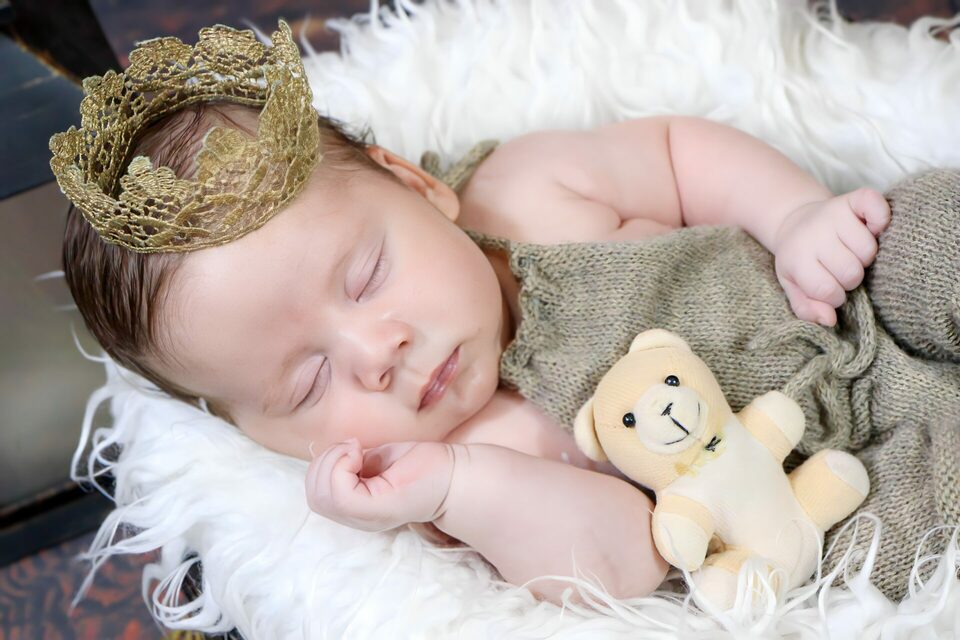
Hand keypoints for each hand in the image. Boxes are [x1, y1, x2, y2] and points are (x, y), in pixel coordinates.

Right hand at [305, 439, 455, 531]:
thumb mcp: (375, 461)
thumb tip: (330, 458)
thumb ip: (351, 464)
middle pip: (314, 496)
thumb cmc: (420, 465)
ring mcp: (367, 516)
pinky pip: (339, 493)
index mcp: (357, 509)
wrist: (455, 475)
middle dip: (324, 463)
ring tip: (357, 451)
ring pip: (321, 495)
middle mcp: (359, 519)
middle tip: (353, 449)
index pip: (316, 495)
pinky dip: (342, 465)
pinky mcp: (377, 508)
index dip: (324, 466)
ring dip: (332, 462)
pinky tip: (363, 455)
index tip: (352, 449)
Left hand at [773, 188, 889, 325]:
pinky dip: (881, 219)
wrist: (795, 223)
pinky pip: (877, 207)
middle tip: (841, 270)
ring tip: (852, 253)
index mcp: (797, 258)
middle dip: (850, 278)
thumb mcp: (793, 286)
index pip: (828, 290)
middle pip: (852, 271)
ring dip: (865, 257)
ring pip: (869, 250)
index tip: (829, 288)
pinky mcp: (852, 199)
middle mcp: (815, 234)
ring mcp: (834, 214)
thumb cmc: (799, 260)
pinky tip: (872, 229)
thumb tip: (830, 320)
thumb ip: (806, 308)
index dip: (834, 296)